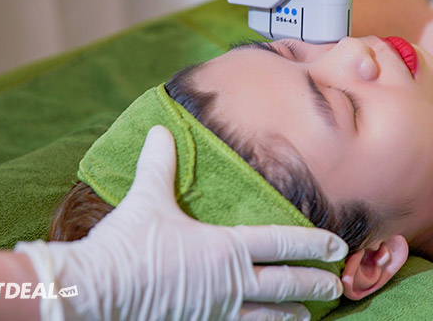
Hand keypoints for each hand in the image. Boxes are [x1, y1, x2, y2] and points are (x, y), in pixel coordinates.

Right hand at [17, 126, 346, 320]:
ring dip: (290, 315)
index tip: (338, 246)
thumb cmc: (126, 246)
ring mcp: (214, 312)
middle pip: (284, 285)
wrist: (94, 293)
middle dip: (314, 285)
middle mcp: (228, 284)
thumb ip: (159, 164)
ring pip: (266, 318)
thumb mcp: (146, 198)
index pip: (280, 242)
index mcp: (223, 250)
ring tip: (307, 316)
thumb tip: (162, 130)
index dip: (312, 243)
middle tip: (337, 285)